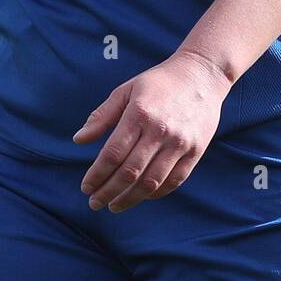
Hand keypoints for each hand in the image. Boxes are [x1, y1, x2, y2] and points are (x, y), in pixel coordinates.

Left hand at [73, 51, 231, 212]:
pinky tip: (141, 196)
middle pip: (130, 172)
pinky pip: (174, 181)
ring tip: (114, 205)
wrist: (201, 75)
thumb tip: (78, 140)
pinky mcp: (196, 151)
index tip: (86, 187)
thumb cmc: (158, 83)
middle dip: (108, 191)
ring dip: (130, 199)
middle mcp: (160, 130)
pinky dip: (156, 193)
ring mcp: (180, 143)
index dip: (97, 174)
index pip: (113, 153)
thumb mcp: (126, 90)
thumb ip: (102, 116)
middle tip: (95, 203)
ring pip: (151, 182)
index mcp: (140, 114)